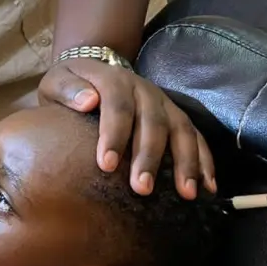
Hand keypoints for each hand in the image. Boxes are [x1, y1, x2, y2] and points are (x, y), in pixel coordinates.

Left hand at [39, 59, 215, 198]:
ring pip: (181, 130)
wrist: (95, 72)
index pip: (117, 105)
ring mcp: (165, 104)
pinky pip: (196, 137)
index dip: (114, 134)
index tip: (107, 165)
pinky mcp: (177, 117)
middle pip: (152, 122)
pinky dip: (205, 161)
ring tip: (186, 193)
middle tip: (142, 189)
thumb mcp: (58, 81)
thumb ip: (67, 89)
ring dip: (186, 162)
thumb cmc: (72, 88)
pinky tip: (208, 187)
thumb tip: (87, 101)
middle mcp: (144, 90)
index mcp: (114, 80)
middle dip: (149, 157)